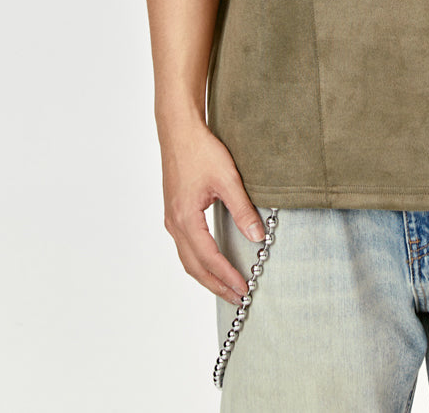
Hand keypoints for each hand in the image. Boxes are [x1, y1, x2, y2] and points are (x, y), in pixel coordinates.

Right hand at [159, 118, 266, 304]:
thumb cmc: (200, 150)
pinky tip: (212, 261)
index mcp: (186, 218)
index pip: (208, 257)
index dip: (227, 275)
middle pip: (194, 266)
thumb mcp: (227, 179)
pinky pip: (185, 246)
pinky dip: (199, 261)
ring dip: (207, 275)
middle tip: (237, 297)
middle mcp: (174, 223)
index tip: (244, 288)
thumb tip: (257, 237)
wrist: (179, 130)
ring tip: (227, 286)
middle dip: (216, 284)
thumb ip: (243, 209)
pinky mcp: (174, 212)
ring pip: (187, 258)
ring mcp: (171, 219)